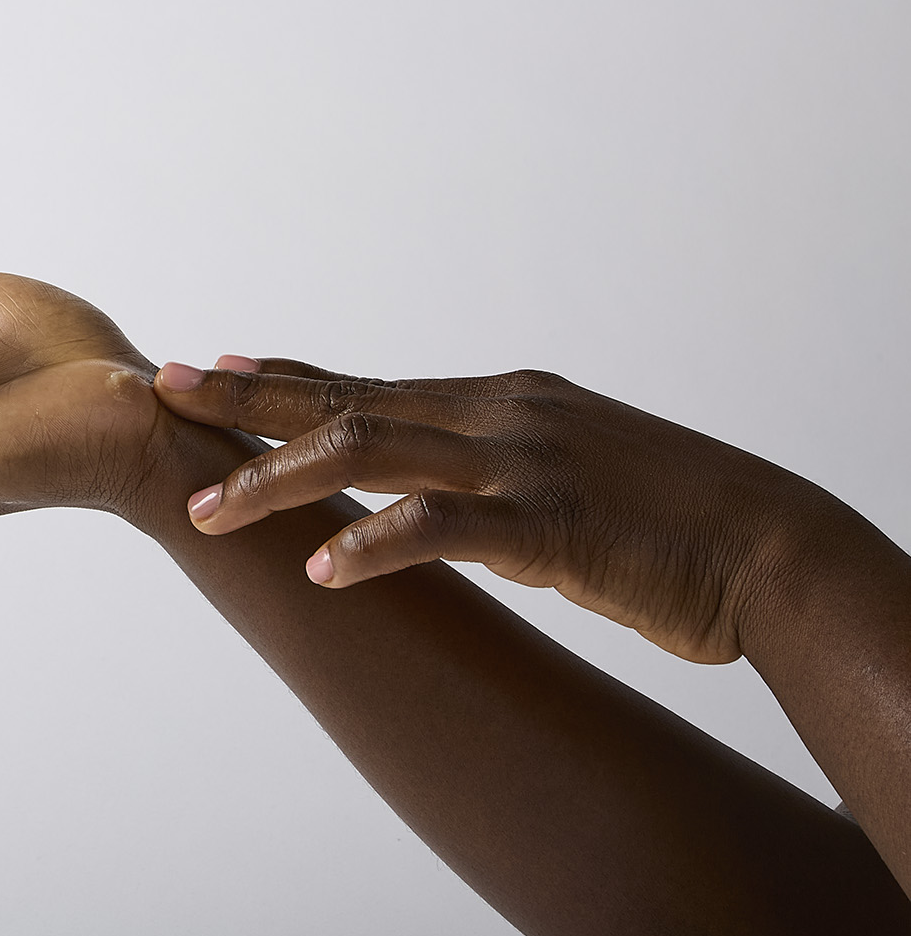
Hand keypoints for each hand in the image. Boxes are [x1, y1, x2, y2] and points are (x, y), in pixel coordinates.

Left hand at [151, 357, 850, 663]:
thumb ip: (493, 476)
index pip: (366, 383)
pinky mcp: (551, 522)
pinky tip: (320, 566)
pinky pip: (441, 526)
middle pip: (346, 400)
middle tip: (163, 397)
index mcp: (498, 400)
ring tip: (209, 509)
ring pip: (369, 450)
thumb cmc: (672, 522)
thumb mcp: (566, 477)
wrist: (772, 550)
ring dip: (279, 479)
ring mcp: (521, 462)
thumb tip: (435, 497)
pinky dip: (373, 543)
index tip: (211, 369)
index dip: (284, 376)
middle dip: (246, 402)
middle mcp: (497, 413)